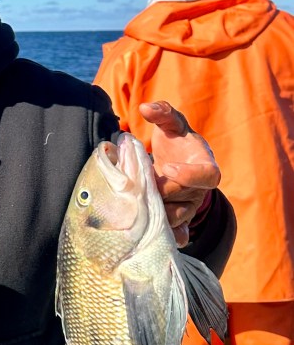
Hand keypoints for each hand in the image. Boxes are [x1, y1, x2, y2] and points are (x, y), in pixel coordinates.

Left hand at [139, 101, 219, 246]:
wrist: (175, 162)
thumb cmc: (176, 141)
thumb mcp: (171, 124)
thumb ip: (163, 113)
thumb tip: (146, 108)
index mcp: (206, 166)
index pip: (207, 176)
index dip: (189, 175)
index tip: (167, 168)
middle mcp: (200, 191)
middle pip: (184, 198)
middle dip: (161, 192)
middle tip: (139, 184)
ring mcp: (189, 207)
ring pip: (176, 217)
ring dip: (156, 212)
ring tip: (136, 201)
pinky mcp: (178, 220)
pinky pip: (177, 233)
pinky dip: (167, 236)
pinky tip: (151, 235)